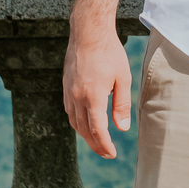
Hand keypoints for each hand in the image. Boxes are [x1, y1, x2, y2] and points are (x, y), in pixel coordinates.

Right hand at [63, 27, 132, 159]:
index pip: (98, 129)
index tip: (112, 154)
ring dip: (85, 135)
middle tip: (106, 154)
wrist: (88, 33)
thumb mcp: (123, 78)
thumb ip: (122, 105)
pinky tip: (86, 124)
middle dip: (95, 145)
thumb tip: (122, 128)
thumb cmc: (110, 53)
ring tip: (98, 143)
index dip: (105, 145)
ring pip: (74, 122)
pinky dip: (78, 122)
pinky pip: (70, 111)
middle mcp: (77, 97)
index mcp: (93, 97)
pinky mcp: (66, 87)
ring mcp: (68, 92)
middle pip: (84, 130)